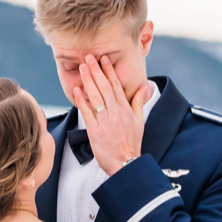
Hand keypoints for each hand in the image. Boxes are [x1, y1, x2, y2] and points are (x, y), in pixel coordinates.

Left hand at [73, 55, 147, 175]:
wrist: (126, 163)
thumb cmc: (132, 144)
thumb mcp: (139, 122)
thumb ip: (138, 103)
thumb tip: (143, 87)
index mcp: (125, 109)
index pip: (116, 85)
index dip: (109, 71)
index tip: (104, 59)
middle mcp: (115, 113)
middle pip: (104, 87)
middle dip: (96, 70)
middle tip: (88, 57)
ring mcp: (105, 122)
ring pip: (96, 96)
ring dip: (88, 80)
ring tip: (82, 67)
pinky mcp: (95, 132)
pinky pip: (87, 113)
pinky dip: (82, 101)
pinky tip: (77, 90)